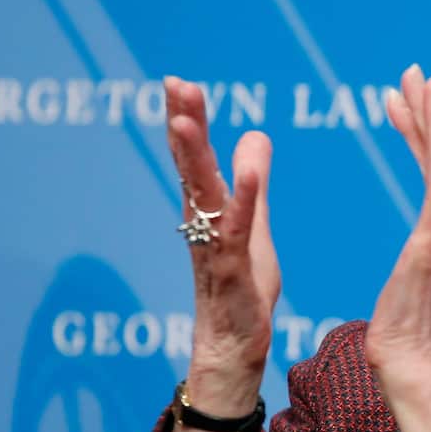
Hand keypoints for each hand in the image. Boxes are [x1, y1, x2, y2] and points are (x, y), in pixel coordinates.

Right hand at [165, 76, 278, 413]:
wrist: (234, 349)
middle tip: (174, 84)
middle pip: (190, 168)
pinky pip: (236, 234)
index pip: (194, 158)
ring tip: (184, 120)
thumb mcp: (255, 226)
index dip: (187, 121)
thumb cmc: (242, 290)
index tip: (178, 82)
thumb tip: (255, 134)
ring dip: (194, 158)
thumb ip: (253, 184)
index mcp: (208, 211)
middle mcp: (203, 226)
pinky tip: (250, 175)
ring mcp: (214, 249)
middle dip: (183, 125)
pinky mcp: (231, 273)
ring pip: (202, 197)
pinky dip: (243, 203)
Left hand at [366, 69, 430, 431]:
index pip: (430, 172)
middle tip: (416, 70)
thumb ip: (422, 257)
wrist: (409, 368)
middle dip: (428, 111)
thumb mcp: (410, 283)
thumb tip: (425, 245)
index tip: (405, 95)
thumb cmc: (406, 334)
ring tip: (425, 81)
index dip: (419, 131)